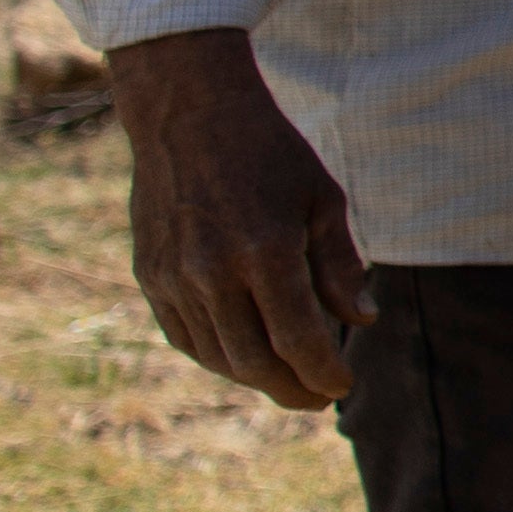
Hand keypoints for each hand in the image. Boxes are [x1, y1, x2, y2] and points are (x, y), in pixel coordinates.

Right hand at [112, 27, 367, 411]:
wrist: (187, 113)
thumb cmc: (269, 152)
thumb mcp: (322, 198)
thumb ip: (340, 264)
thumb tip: (363, 321)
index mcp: (265, 250)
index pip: (299, 339)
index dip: (324, 373)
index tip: (343, 386)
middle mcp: (213, 271)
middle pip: (254, 362)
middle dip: (291, 390)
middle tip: (318, 399)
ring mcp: (174, 276)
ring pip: (216, 356)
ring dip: (254, 379)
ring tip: (286, 380)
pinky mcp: (149, 275)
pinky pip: (184, 336)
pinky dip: (216, 357)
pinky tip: (244, 357)